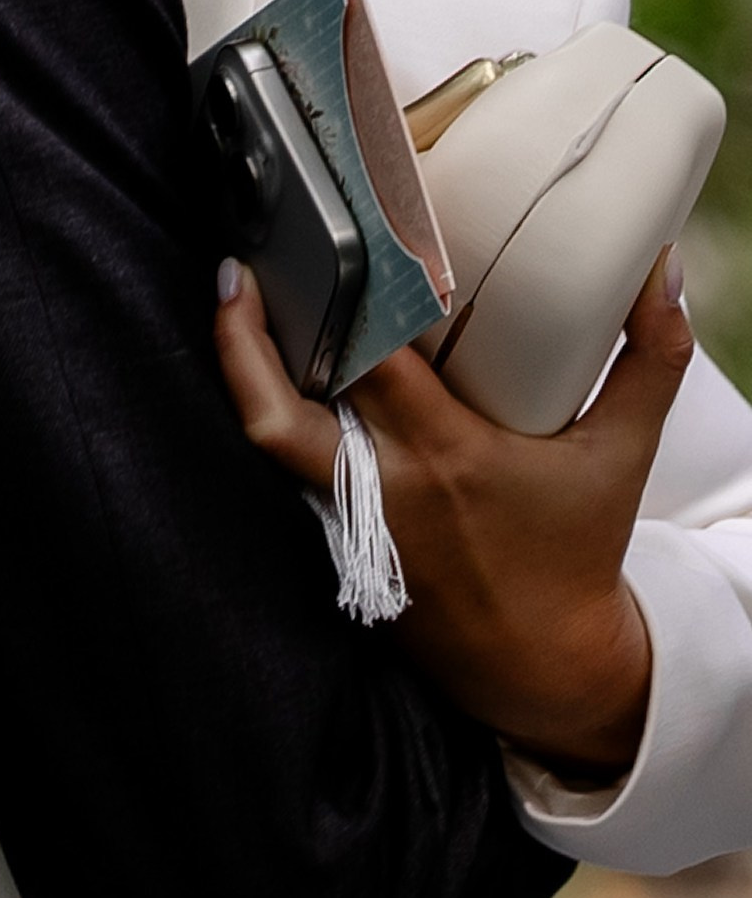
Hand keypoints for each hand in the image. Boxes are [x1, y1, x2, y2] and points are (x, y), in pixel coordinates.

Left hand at [215, 252, 694, 781]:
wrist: (540, 662)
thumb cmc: (577, 549)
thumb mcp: (624, 453)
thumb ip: (649, 357)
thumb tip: (662, 270)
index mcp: (449, 453)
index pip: (379, 362)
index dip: (353, 297)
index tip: (340, 235)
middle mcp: (385, 482)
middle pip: (286, 399)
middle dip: (256, 328)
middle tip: (246, 260)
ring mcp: (348, 512)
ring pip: (264, 432)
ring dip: (240, 366)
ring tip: (235, 294)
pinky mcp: (331, 533)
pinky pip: (278, 461)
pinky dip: (262, 408)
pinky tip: (256, 359)